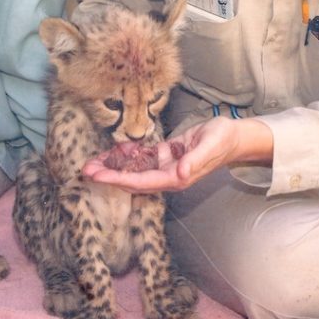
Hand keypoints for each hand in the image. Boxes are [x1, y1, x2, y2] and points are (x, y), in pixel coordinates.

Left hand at [82, 116, 273, 193]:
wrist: (233, 137)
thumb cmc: (223, 139)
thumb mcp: (211, 145)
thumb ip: (195, 161)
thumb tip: (179, 173)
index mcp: (177, 177)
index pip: (141, 182)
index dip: (118, 180)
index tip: (98, 177)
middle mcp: (168, 176)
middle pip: (132, 180)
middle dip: (109, 177)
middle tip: (85, 171)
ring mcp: (165, 168)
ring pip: (133, 171)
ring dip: (113, 168)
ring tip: (91, 164)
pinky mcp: (165, 157)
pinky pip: (141, 160)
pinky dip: (124, 158)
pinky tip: (109, 154)